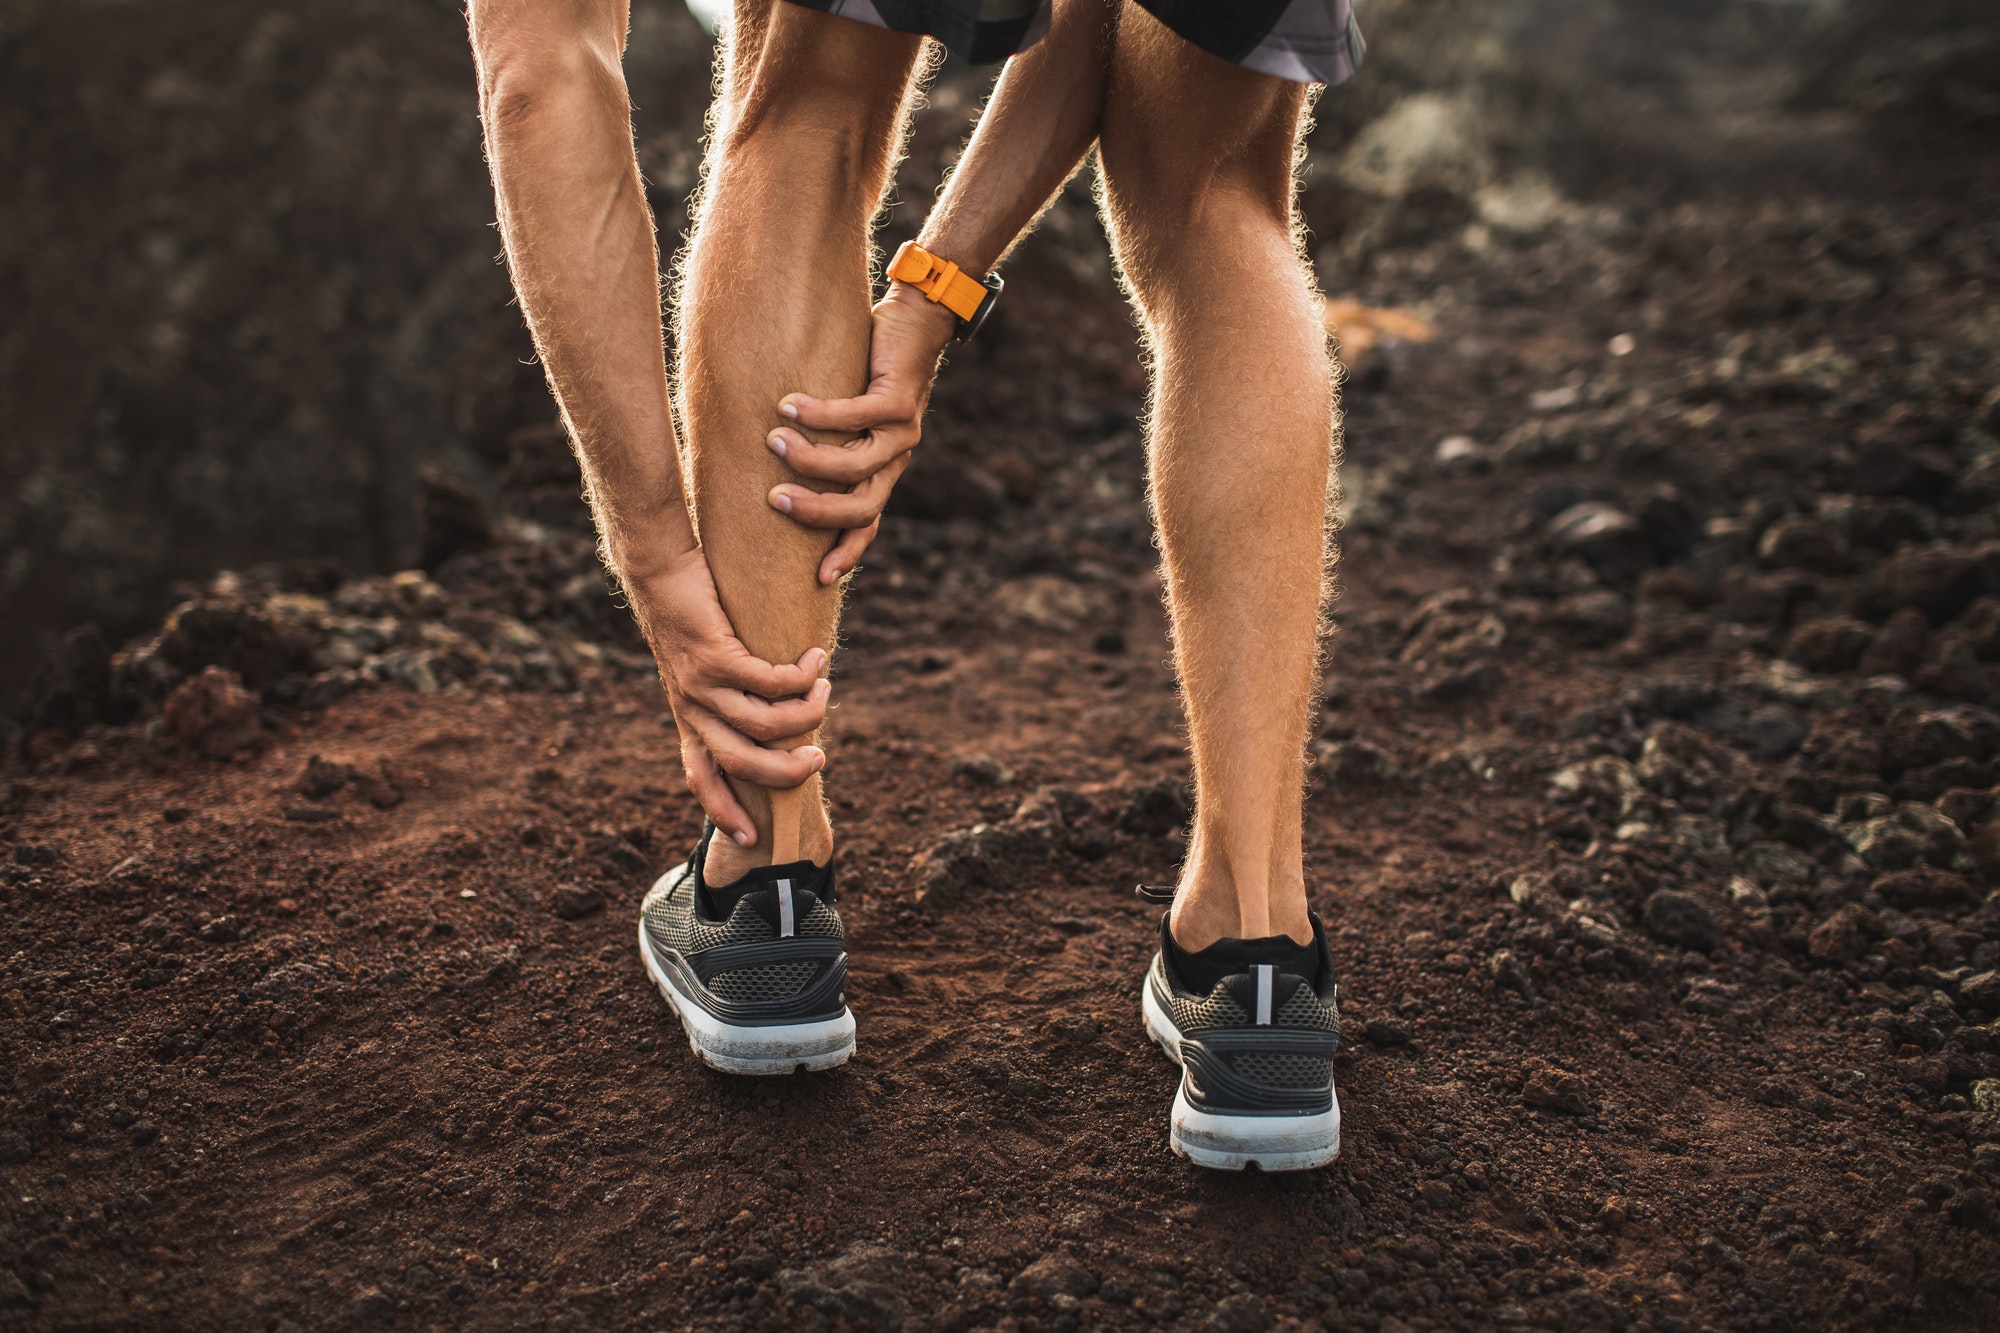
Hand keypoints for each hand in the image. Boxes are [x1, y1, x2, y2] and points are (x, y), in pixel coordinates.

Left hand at [622, 543, 828, 847]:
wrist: (659, 571)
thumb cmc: (689, 614)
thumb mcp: (701, 665)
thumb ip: (730, 693)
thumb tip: (777, 709)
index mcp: (688, 718)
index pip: (702, 778)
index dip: (725, 811)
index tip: (751, 838)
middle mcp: (691, 709)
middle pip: (742, 764)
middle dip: (787, 773)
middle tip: (818, 760)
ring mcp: (701, 685)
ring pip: (764, 724)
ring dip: (806, 715)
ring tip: (825, 692)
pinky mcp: (714, 656)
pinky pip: (770, 681)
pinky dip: (801, 675)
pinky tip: (815, 660)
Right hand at [768, 284, 958, 584]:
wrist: (917, 320)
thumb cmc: (871, 368)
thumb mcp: (848, 416)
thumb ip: (824, 441)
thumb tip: (767, 458)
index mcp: (885, 470)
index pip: (868, 524)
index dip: (847, 553)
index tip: (819, 578)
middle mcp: (897, 458)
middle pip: (861, 508)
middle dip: (816, 511)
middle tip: (774, 500)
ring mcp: (903, 432)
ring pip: (855, 467)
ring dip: (809, 458)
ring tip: (773, 439)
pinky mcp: (899, 401)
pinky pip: (854, 417)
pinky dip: (818, 415)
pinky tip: (789, 406)